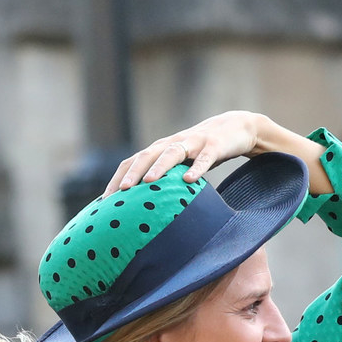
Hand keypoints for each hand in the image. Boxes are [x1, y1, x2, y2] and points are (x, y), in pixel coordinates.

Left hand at [105, 110, 333, 195]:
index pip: (132, 162)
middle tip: (121, 192)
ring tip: (148, 182)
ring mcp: (193, 142)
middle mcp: (171, 143)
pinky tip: (190, 179)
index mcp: (159, 150)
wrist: (236, 129)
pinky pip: (205, 157)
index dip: (117, 179)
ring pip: (172, 152)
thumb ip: (164, 183)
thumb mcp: (180, 167)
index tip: (105, 201)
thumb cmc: (202, 153)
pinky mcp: (214, 144)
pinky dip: (198, 167)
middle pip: (146, 156)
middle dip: (132, 173)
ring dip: (159, 167)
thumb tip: (144, 213)